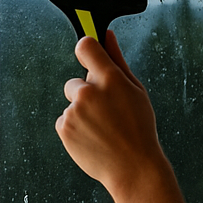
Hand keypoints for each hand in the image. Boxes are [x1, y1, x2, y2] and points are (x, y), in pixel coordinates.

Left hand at [55, 31, 168, 198]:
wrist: (133, 167)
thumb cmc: (139, 129)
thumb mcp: (136, 91)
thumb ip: (117, 60)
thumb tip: (107, 35)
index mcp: (110, 78)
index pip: (85, 46)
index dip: (87, 51)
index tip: (90, 58)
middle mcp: (88, 92)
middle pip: (76, 81)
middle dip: (87, 93)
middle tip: (107, 113)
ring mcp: (74, 111)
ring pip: (72, 103)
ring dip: (82, 112)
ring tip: (103, 129)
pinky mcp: (64, 128)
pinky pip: (65, 120)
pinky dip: (75, 128)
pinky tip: (93, 138)